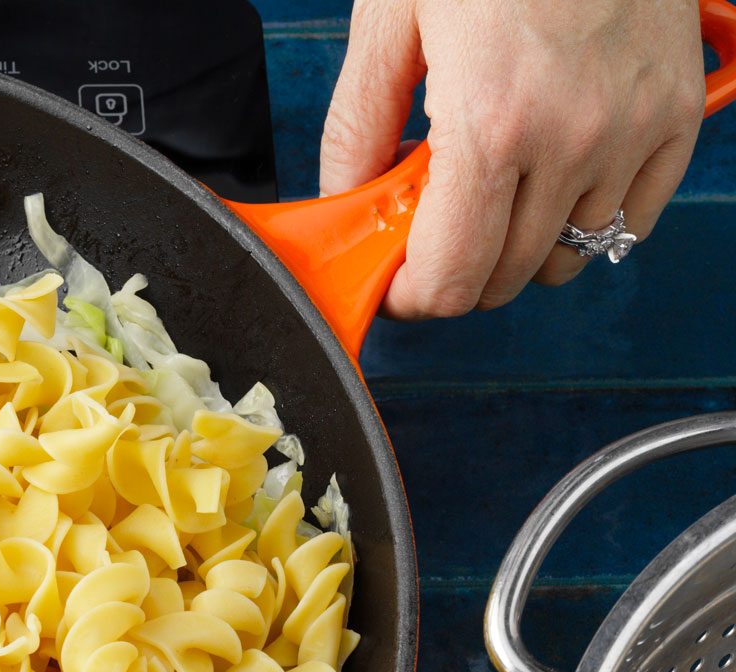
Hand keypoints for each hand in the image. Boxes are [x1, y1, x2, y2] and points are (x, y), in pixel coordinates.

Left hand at [321, 0, 702, 318]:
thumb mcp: (391, 22)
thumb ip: (358, 125)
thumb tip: (343, 201)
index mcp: (491, 123)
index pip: (450, 276)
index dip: (410, 295)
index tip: (392, 280)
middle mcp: (572, 139)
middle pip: (504, 277)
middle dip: (455, 271)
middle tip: (429, 227)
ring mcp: (632, 130)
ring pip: (568, 256)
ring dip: (517, 246)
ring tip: (489, 190)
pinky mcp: (677, 114)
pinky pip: (633, 220)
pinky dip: (588, 220)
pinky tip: (548, 182)